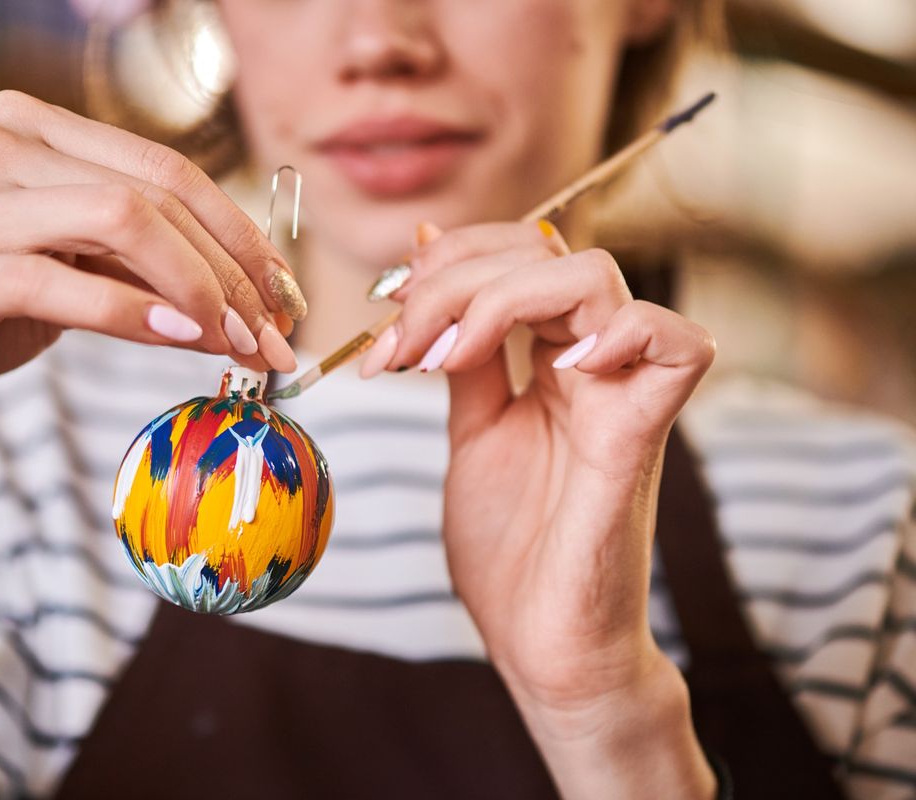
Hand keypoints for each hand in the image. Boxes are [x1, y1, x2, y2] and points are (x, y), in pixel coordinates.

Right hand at [0, 90, 302, 466]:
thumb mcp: (68, 274)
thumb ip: (139, 263)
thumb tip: (249, 295)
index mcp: (28, 128)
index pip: (165, 169)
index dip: (239, 233)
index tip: (284, 294)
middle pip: (156, 191)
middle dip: (234, 268)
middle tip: (275, 336)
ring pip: (123, 221)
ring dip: (199, 289)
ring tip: (239, 345)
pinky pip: (67, 282)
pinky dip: (136, 313)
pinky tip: (182, 339)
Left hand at [373, 222, 716, 795]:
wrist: (541, 643)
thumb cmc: (511, 549)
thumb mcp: (470, 431)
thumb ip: (462, 355)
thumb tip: (432, 264)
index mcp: (550, 361)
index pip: (519, 255)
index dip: (451, 260)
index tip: (387, 310)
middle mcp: (590, 366)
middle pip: (545, 254)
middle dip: (454, 278)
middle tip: (397, 338)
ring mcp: (618, 396)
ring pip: (595, 279)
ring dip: (501, 297)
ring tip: (444, 358)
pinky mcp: (639, 439)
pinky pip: (678, 347)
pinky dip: (622, 331)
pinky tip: (554, 363)